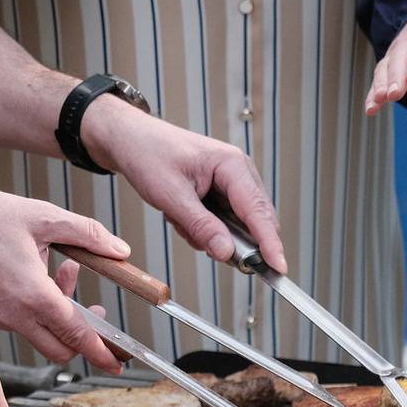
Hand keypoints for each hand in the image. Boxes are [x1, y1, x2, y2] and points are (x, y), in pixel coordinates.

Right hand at [0, 183, 129, 371]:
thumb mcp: (45, 216)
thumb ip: (88, 234)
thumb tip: (120, 250)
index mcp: (32, 295)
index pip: (76, 336)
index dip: (101, 352)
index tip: (118, 363)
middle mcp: (14, 315)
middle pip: (60, 348)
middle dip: (84, 335)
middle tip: (97, 309)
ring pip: (40, 334)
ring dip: (61, 313)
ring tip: (66, 268)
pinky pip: (21, 323)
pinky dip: (39, 309)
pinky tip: (39, 272)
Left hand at [81, 96, 289, 275]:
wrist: (128, 140)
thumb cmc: (148, 153)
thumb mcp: (171, 194)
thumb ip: (201, 225)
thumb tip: (227, 251)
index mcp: (231, 164)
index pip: (258, 210)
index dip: (270, 242)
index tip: (278, 267)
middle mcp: (237, 171)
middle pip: (253, 220)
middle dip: (230, 239)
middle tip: (202, 241)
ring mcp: (229, 182)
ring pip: (235, 226)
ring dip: (207, 232)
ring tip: (178, 217)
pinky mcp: (219, 192)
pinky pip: (220, 223)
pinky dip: (200, 228)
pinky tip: (179, 215)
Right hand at [365, 0, 406, 115]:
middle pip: (400, 59)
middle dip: (396, 77)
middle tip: (394, 95)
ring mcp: (397, 54)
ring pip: (386, 69)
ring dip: (381, 86)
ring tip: (377, 102)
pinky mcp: (391, 67)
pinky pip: (380, 80)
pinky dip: (373, 94)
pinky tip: (370, 109)